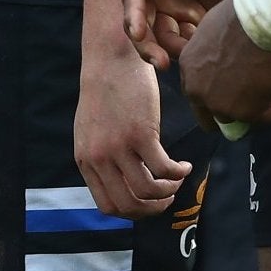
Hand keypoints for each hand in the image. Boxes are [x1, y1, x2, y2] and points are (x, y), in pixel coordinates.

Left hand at [76, 43, 191, 218]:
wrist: (110, 59)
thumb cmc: (106, 92)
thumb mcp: (93, 130)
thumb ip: (102, 156)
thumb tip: (122, 181)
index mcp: (86, 160)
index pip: (108, 206)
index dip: (133, 211)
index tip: (149, 203)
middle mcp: (99, 157)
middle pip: (128, 204)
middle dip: (153, 208)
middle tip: (169, 197)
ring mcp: (119, 147)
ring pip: (148, 190)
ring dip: (168, 191)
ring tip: (178, 179)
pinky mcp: (140, 133)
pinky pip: (164, 168)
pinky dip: (178, 172)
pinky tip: (184, 165)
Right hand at [124, 0, 257, 65]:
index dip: (133, 14)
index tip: (137, 34)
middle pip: (142, 20)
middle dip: (147, 43)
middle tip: (161, 63)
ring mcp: (172, 3)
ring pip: (162, 34)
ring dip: (172, 48)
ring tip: (195, 55)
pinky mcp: (188, 17)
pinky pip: (183, 39)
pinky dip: (190, 48)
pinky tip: (205, 50)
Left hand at [179, 0, 270, 133]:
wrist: (261, 17)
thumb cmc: (241, 15)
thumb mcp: (210, 33)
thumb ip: (210, 58)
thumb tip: (223, 67)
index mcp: (188, 69)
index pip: (196, 96)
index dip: (216, 94)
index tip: (232, 89)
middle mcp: (197, 92)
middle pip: (211, 118)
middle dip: (229, 111)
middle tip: (250, 100)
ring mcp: (220, 106)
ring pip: (239, 118)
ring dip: (254, 106)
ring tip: (269, 82)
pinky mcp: (245, 113)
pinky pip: (263, 117)